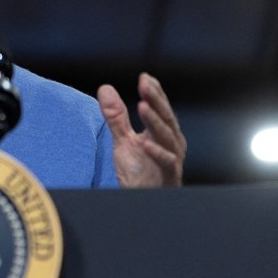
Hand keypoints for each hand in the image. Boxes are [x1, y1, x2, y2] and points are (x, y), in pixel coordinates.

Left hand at [97, 73, 185, 187]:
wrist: (144, 200)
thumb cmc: (139, 171)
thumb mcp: (123, 140)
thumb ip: (116, 116)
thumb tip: (105, 88)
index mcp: (163, 131)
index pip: (160, 107)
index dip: (154, 92)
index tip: (144, 77)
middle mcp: (171, 142)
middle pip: (165, 117)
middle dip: (155, 100)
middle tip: (144, 84)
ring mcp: (172, 158)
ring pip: (166, 136)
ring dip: (155, 121)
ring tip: (143, 106)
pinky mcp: (169, 175)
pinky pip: (166, 162)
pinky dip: (157, 153)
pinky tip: (145, 144)